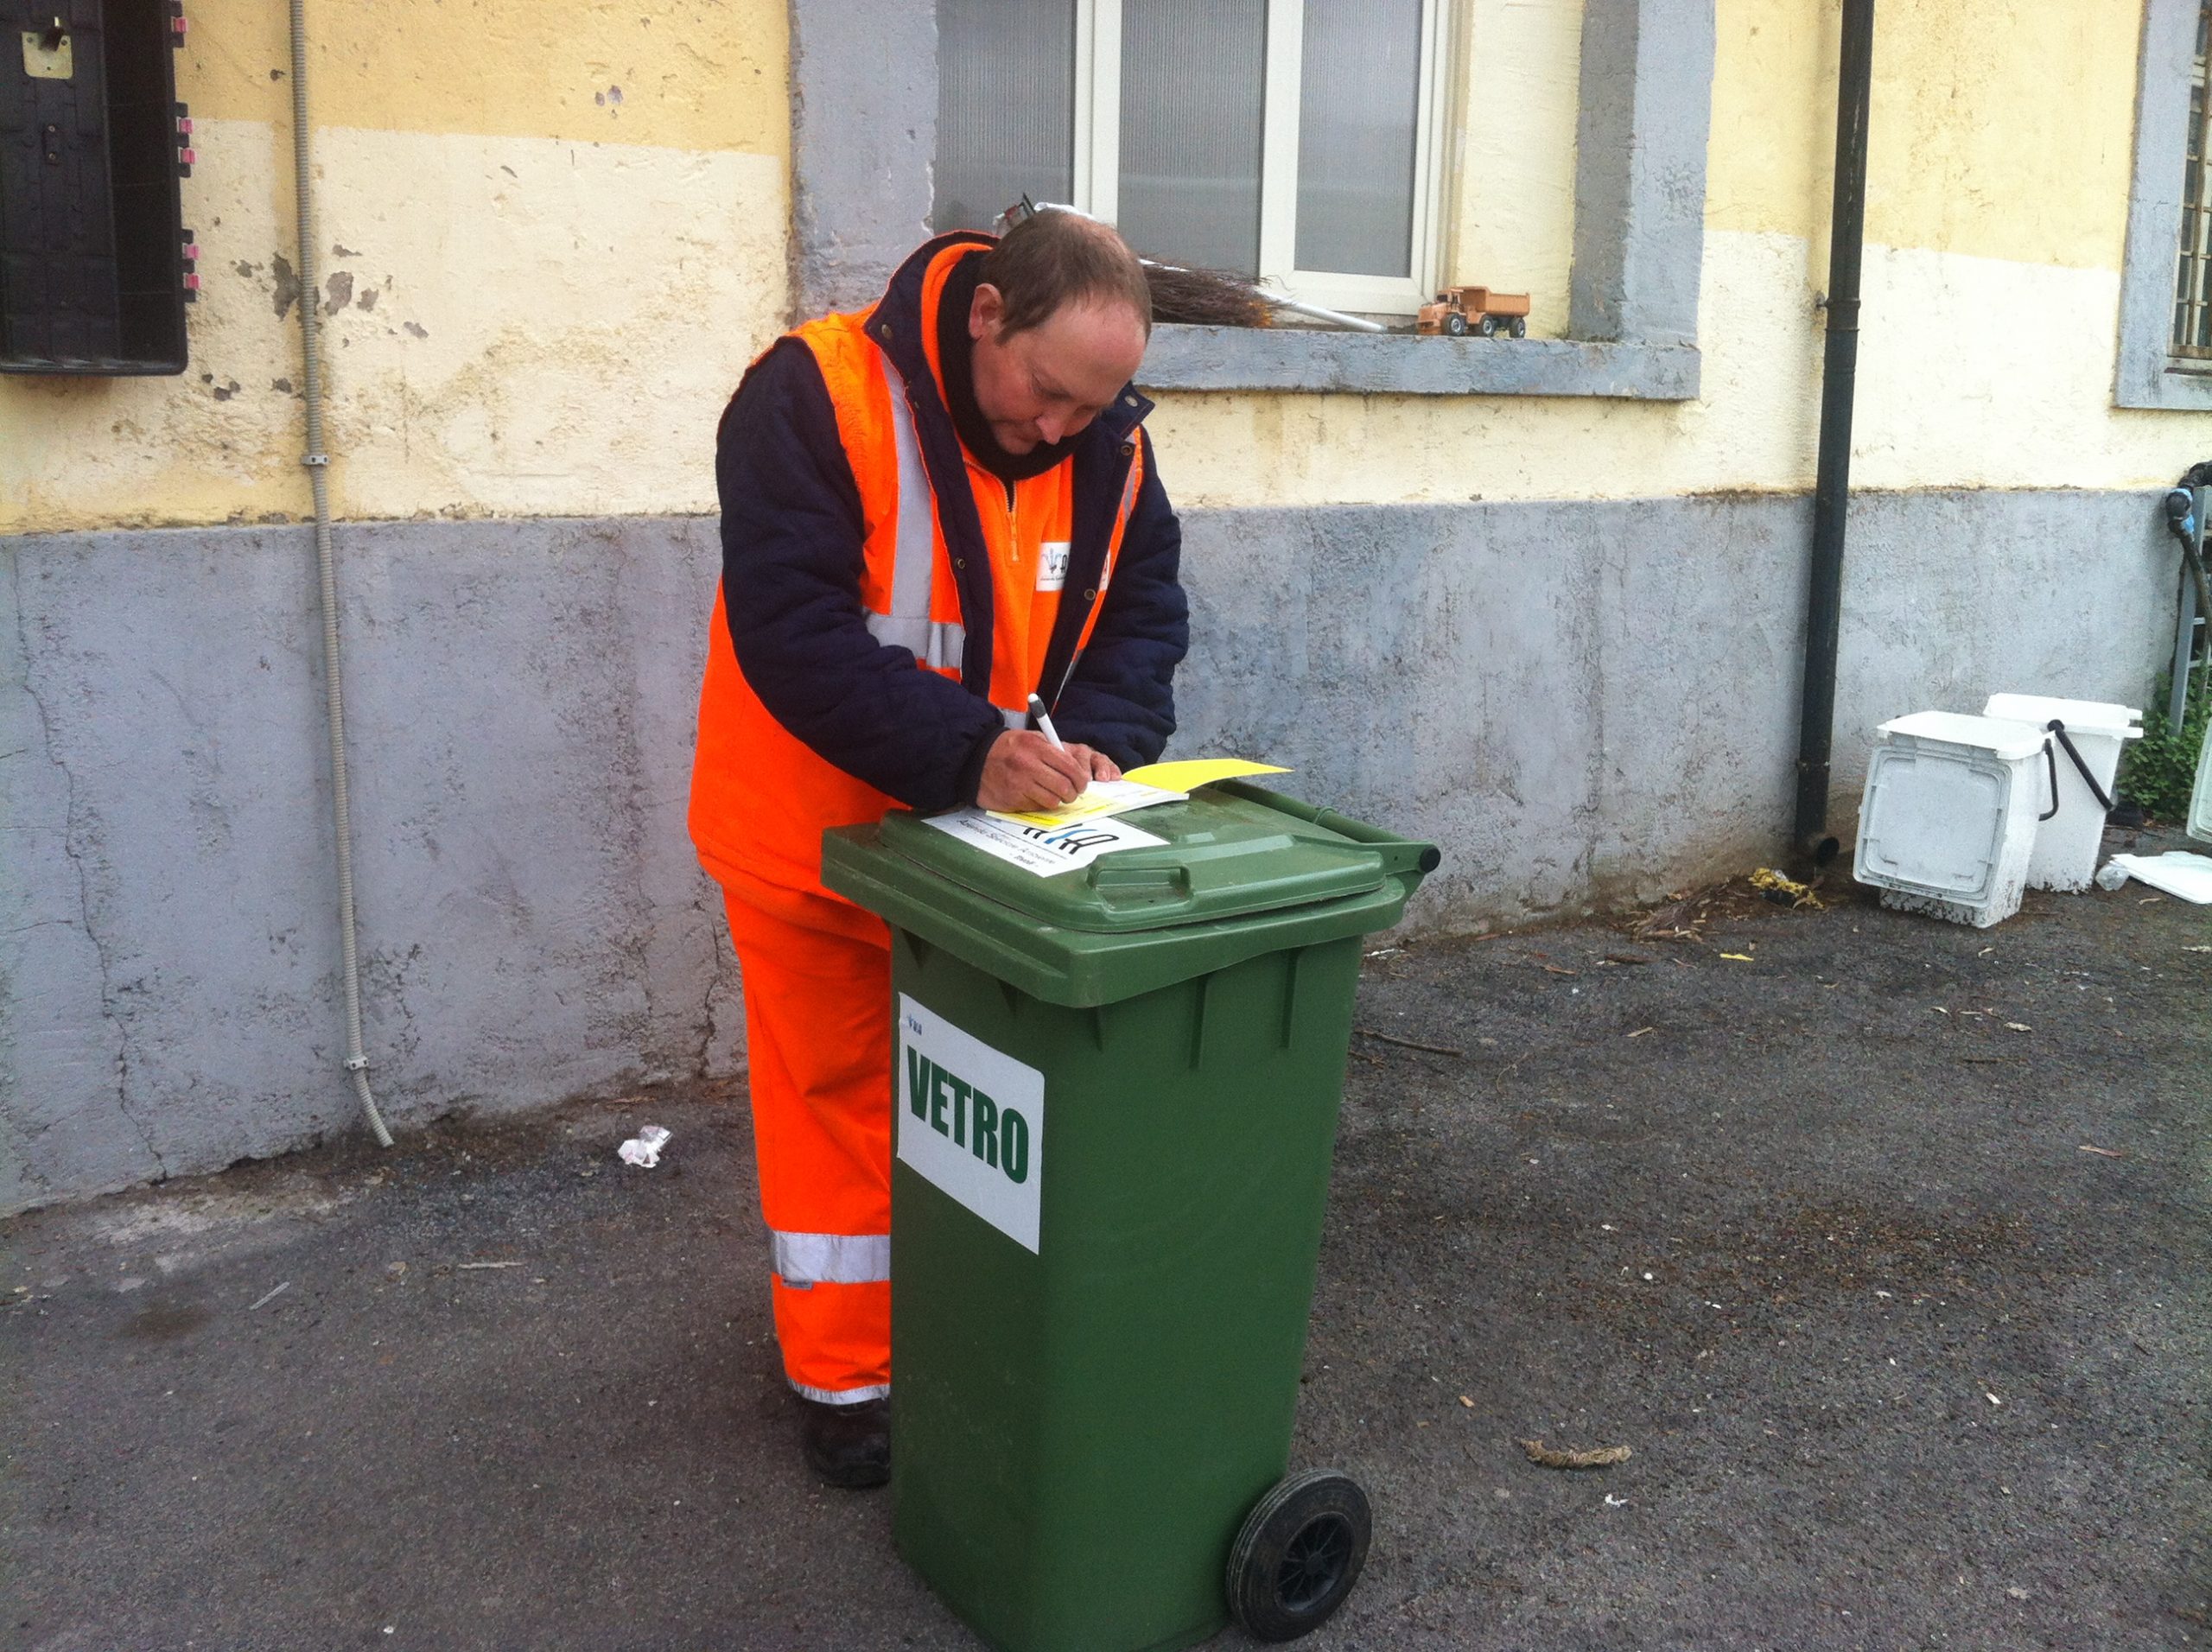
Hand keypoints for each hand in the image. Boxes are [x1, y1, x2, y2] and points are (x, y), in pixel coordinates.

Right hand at [977, 732, 1114, 810]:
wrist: (975, 759)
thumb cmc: (1007, 748)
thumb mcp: (1030, 738)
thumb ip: (1052, 749)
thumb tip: (1076, 766)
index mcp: (1036, 747)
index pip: (1069, 766)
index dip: (1081, 778)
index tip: (1082, 783)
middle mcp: (1028, 765)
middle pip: (1064, 787)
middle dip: (1073, 793)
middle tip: (1072, 793)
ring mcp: (1020, 784)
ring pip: (1052, 801)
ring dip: (1057, 800)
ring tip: (1054, 795)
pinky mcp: (1012, 799)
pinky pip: (1037, 807)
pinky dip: (1040, 804)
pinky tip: (1035, 796)